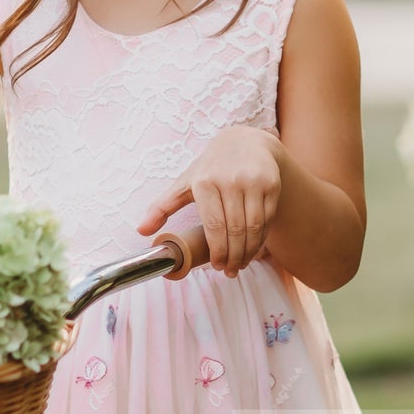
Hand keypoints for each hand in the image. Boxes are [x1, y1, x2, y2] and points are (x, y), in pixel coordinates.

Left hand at [137, 126, 281, 276]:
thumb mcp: (185, 183)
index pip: (214, 225)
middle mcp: (230, 180)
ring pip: (254, 227)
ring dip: (249, 251)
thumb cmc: (211, 168)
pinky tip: (254, 248)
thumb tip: (142, 231)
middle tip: (230, 271)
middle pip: (235, 229)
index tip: (217, 266)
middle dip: (233, 256)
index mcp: (205, 182)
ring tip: (241, 264)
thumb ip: (162, 207)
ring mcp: (253, 181)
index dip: (217, 250)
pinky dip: (262, 238)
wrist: (245, 143)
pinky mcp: (271, 184)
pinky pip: (268, 219)